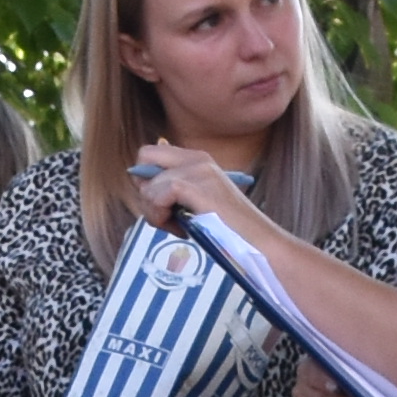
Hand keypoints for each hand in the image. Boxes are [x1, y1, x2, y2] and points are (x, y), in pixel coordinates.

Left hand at [133, 146, 252, 236]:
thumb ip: (170, 189)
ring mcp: (199, 170)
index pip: (150, 153)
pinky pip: (158, 195)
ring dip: (155, 213)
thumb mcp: (195, 203)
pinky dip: (161, 216)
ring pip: (148, 185)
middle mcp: (198, 158)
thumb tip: (138, 177)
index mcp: (198, 159)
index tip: (162, 205)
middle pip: (144, 157)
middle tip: (165, 216)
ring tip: (180, 226)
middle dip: (144, 191)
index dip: (146, 181)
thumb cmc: (227, 229)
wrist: (257, 242)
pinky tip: (180, 228)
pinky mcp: (198, 187)